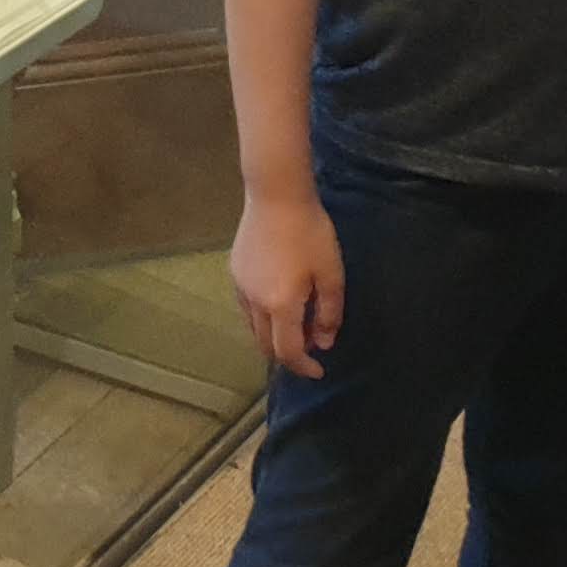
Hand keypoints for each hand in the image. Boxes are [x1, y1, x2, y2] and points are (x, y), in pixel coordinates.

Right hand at [231, 189, 345, 380]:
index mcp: (280, 306)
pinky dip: (263, 316)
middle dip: (287, 354)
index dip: (304, 367)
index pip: (288, 352)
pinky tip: (279, 299)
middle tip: (311, 345)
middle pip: (265, 346)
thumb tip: (324, 342)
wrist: (276, 196)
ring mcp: (241, 287)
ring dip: (273, 335)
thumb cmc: (310, 234)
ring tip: (297, 321)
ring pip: (253, 327)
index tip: (319, 371)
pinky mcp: (235, 272)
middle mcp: (254, 303)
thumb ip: (328, 313)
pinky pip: (247, 307)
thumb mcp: (331, 274)